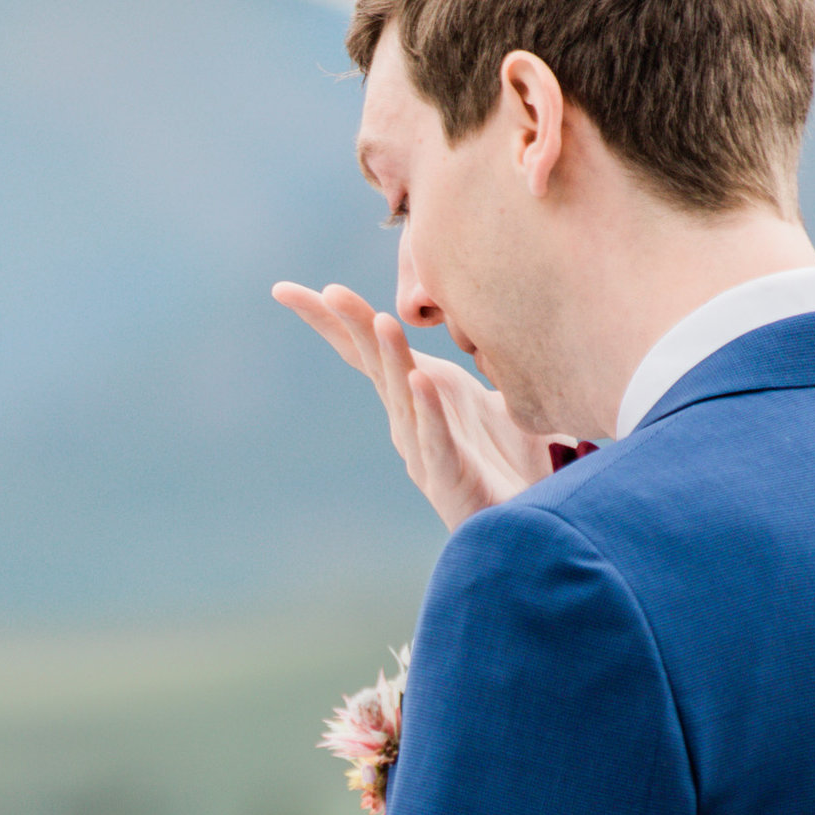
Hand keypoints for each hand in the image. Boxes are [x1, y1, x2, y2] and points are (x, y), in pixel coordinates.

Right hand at [273, 282, 563, 528]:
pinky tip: (420, 379)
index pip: (364, 351)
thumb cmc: (507, 463)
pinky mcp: (449, 478)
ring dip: (392, 359)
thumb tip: (490, 315)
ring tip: (382, 321)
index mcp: (415, 396)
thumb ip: (486, 361)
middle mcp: (408, 422)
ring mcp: (424, 450)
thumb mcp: (497, 399)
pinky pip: (436, 439)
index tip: (287, 290)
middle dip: (352, 328)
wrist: (527, 524)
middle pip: (373, 366)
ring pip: (402, 398)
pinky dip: (428, 410)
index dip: (333, 320)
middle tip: (329, 292)